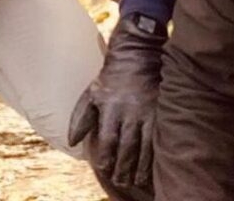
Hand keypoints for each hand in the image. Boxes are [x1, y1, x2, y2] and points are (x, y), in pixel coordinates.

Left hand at [68, 13, 166, 189]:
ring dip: (140, 168)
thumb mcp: (92, 92)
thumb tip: (72, 142)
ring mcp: (147, 112)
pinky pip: (159, 139)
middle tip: (120, 181)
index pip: (108, 140)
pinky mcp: (161, 111)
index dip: (106, 159)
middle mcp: (129, 111)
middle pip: (127, 148)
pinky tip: (154, 168)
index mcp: (110, 106)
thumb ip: (81, 117)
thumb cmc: (111, 76)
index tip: (104, 170)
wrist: (138, 53)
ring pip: (145, 148)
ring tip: (136, 181)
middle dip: (123, 168)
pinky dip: (156, 156)